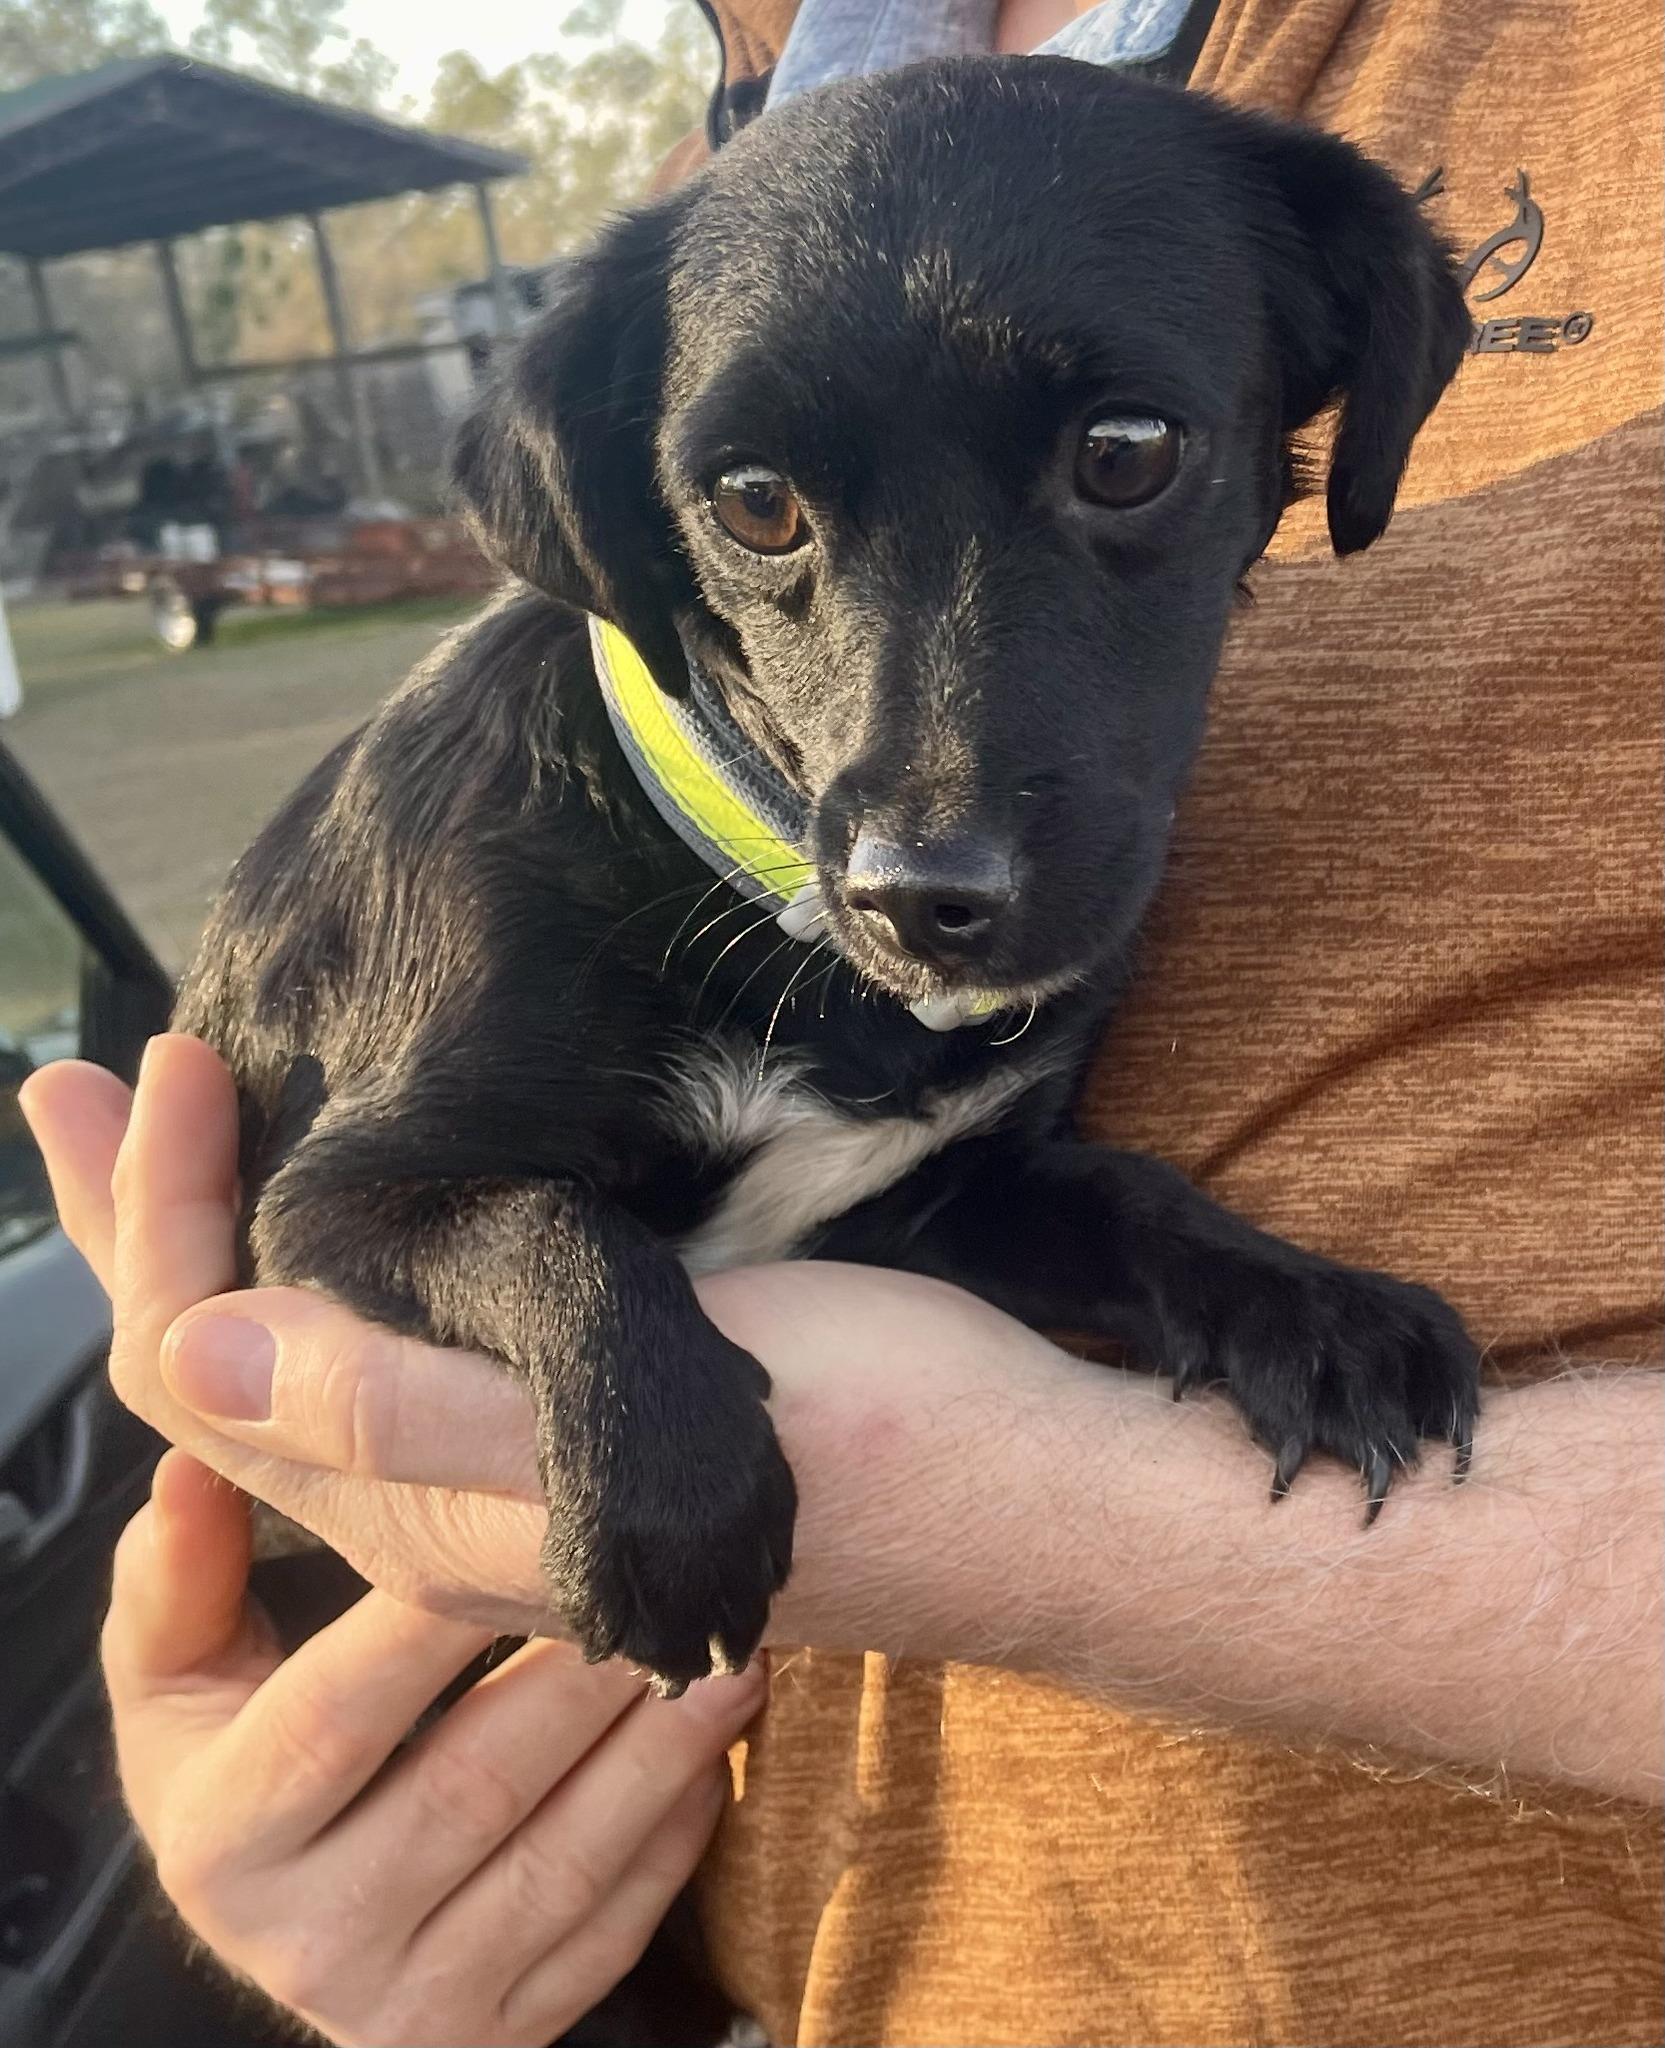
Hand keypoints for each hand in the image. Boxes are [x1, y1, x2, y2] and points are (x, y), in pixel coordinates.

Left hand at [22, 1036, 1104, 1656]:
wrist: (1025, 1496)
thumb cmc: (862, 1449)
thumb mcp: (623, 1426)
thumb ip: (402, 1405)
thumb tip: (188, 1351)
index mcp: (426, 1514)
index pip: (203, 1380)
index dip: (146, 1224)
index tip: (151, 1067)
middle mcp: (443, 1508)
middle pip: (230, 1370)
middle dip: (145, 1218)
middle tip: (83, 1081)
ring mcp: (510, 1475)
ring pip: (308, 1357)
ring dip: (224, 1237)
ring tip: (177, 1123)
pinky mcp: (579, 1433)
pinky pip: (397, 1354)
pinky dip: (329, 1264)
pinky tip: (343, 1208)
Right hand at [104, 1445, 764, 2047]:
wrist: (287, 1927)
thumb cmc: (238, 1762)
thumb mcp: (177, 1681)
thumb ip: (177, 1577)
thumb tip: (191, 1465)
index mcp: (219, 1844)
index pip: (336, 1716)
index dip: (431, 1621)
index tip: (517, 1516)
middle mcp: (312, 1945)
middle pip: (470, 1790)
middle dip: (581, 1673)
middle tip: (668, 1569)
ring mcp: (417, 2008)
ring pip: (563, 1867)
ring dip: (661, 1749)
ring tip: (731, 1643)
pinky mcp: (505, 2035)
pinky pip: (613, 1934)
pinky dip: (678, 1832)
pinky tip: (718, 1740)